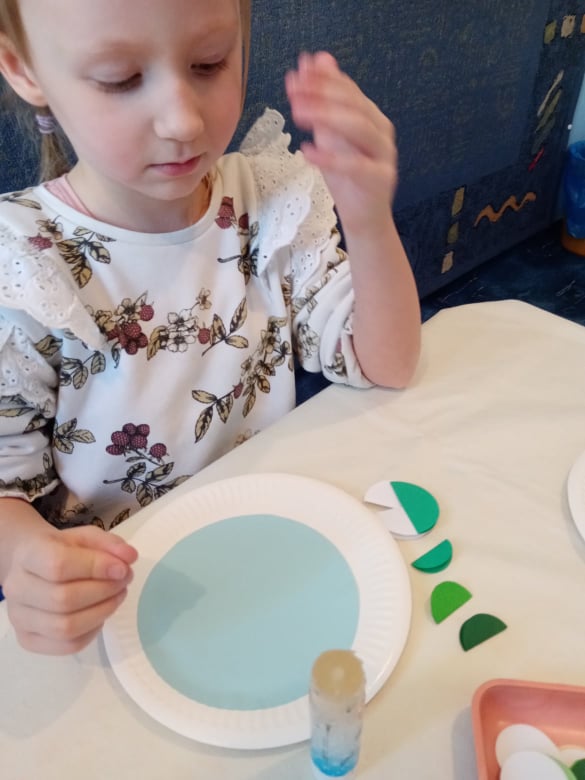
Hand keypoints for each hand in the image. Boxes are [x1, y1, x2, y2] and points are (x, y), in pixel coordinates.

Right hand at [3, 525, 136, 654]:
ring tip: (117, 595)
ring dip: (102, 612)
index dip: (95, 567)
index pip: (57, 565)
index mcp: (27, 555)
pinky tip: (101, 612)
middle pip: (63, 599)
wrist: (34, 567)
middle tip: (124, 580)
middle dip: (104, 591)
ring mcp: (19, 618)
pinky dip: (93, 631)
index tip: (122, 568)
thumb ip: (109, 544)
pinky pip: (68, 645)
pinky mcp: (28, 640)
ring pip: (66, 627)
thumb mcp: (86, 537)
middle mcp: (16, 588)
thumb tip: (129, 557)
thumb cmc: (62, 550)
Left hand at [285, 51, 398, 234]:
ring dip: (325, 117)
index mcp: (372, 118)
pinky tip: (307, 151)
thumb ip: (324, 101)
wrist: (363, 217)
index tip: (297, 72)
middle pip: (355, 105)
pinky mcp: (380, 179)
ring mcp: (384, 155)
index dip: (324, 80)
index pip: (349, 91)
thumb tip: (316, 60)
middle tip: (294, 92)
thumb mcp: (331, 136)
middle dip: (323, 95)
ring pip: (358, 128)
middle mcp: (382, 132)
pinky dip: (329, 157)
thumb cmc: (347, 178)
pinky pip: (355, 165)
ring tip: (297, 114)